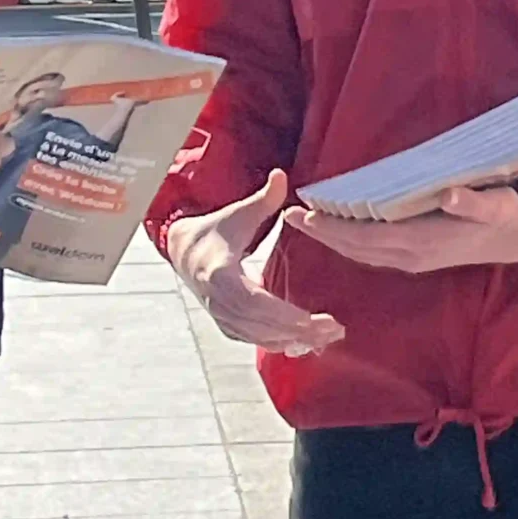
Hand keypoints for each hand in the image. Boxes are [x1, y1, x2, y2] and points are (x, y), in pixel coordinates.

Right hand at [167, 170, 343, 356]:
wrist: (184, 251)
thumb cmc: (216, 230)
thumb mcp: (237, 213)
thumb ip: (263, 199)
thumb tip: (281, 175)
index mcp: (219, 274)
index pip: (252, 301)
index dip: (282, 314)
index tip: (311, 319)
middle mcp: (217, 300)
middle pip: (260, 325)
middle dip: (297, 331)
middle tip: (333, 329)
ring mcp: (221, 315)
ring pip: (258, 337)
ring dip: (293, 340)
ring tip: (328, 336)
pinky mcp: (226, 324)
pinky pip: (253, 340)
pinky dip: (279, 343)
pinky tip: (306, 343)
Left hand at [288, 185, 517, 274]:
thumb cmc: (508, 214)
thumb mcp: (498, 204)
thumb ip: (475, 203)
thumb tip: (452, 195)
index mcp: (424, 241)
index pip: (366, 236)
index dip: (333, 228)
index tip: (304, 214)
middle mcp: (413, 255)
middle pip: (355, 248)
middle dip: (321, 234)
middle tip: (289, 217)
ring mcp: (414, 259)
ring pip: (362, 253)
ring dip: (332, 239)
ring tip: (305, 222)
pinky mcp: (417, 257)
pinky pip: (373, 253)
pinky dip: (350, 243)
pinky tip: (339, 231)